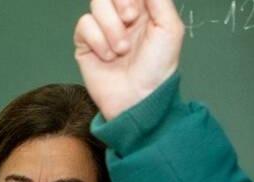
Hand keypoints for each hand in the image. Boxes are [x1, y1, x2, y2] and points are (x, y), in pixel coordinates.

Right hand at [74, 0, 184, 119]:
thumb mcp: (170, 29)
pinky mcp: (86, 44)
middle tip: (130, 19)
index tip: (137, 10)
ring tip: (121, 50)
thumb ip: (159, 0)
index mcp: (144, 10)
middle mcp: (122, 17)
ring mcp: (103, 30)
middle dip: (120, 3)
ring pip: (96, 5)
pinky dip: (97, 40)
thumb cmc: (157, 69)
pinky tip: (108, 56)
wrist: (137, 99)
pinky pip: (84, 25)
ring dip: (110, 27)